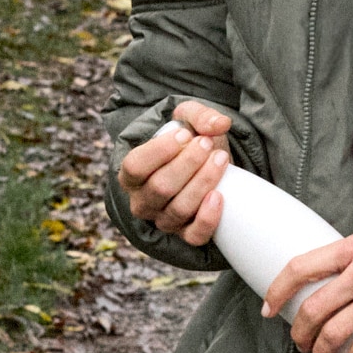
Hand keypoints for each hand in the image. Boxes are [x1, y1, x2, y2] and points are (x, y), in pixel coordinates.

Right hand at [117, 100, 233, 245]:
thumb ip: (200, 116)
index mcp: (131, 174)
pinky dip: (207, 218)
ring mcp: (164, 220)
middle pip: (160, 188)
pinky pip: (194, 235)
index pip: (135, 167)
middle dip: (188, 163)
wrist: (207, 163)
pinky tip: (219, 195)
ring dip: (203, 182)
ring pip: (179, 209)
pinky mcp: (187, 234)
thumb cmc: (190, 141)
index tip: (185, 135)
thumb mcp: (189, 120)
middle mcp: (142, 201)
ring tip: (220, 158)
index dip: (160, 151)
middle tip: (207, 143)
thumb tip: (220, 125)